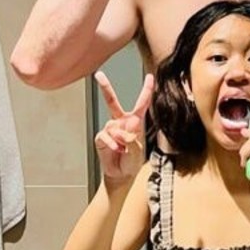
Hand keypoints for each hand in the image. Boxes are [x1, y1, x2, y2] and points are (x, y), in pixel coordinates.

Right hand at [93, 71, 153, 185]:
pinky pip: (105, 136)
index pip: (142, 103)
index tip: (150, 77)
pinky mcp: (101, 137)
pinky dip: (111, 144)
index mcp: (135, 122)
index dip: (146, 90)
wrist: (121, 174)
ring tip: (123, 149)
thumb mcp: (138, 152)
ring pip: (112, 126)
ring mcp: (110, 129)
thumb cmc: (132, 161)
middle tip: (99, 75)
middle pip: (112, 101)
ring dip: (119, 139)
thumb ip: (133, 142)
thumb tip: (124, 134)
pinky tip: (116, 150)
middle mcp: (121, 122)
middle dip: (106, 88)